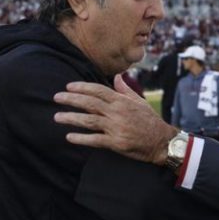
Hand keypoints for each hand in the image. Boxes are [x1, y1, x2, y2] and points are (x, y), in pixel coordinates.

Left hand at [54, 74, 175, 164]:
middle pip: (90, 103)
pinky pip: (95, 140)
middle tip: (56, 97)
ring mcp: (116, 128)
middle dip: (71, 99)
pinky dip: (81, 139)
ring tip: (57, 117)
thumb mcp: (140, 102)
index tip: (68, 86)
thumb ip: (125, 90)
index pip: (98, 90)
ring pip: (89, 120)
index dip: (82, 87)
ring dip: (71, 118)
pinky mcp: (116, 143)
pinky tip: (69, 137)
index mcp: (122, 101)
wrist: (162, 142)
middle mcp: (117, 112)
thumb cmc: (151, 121)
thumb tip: (117, 77)